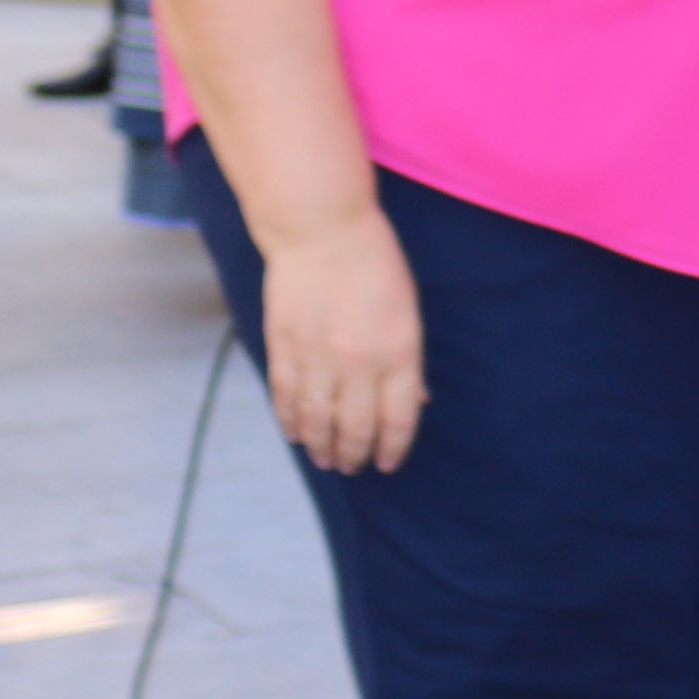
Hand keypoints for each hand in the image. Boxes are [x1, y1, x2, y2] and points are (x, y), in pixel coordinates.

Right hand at [258, 206, 427, 473]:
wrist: (321, 233)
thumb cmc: (375, 267)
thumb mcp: (408, 314)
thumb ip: (409, 363)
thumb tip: (415, 402)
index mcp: (399, 355)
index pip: (398, 419)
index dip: (392, 448)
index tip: (387, 463)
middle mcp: (359, 364)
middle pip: (356, 428)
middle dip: (354, 454)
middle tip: (352, 465)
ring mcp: (318, 359)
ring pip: (317, 421)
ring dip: (321, 446)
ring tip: (325, 459)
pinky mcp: (284, 349)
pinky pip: (286, 398)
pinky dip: (290, 421)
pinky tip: (295, 434)